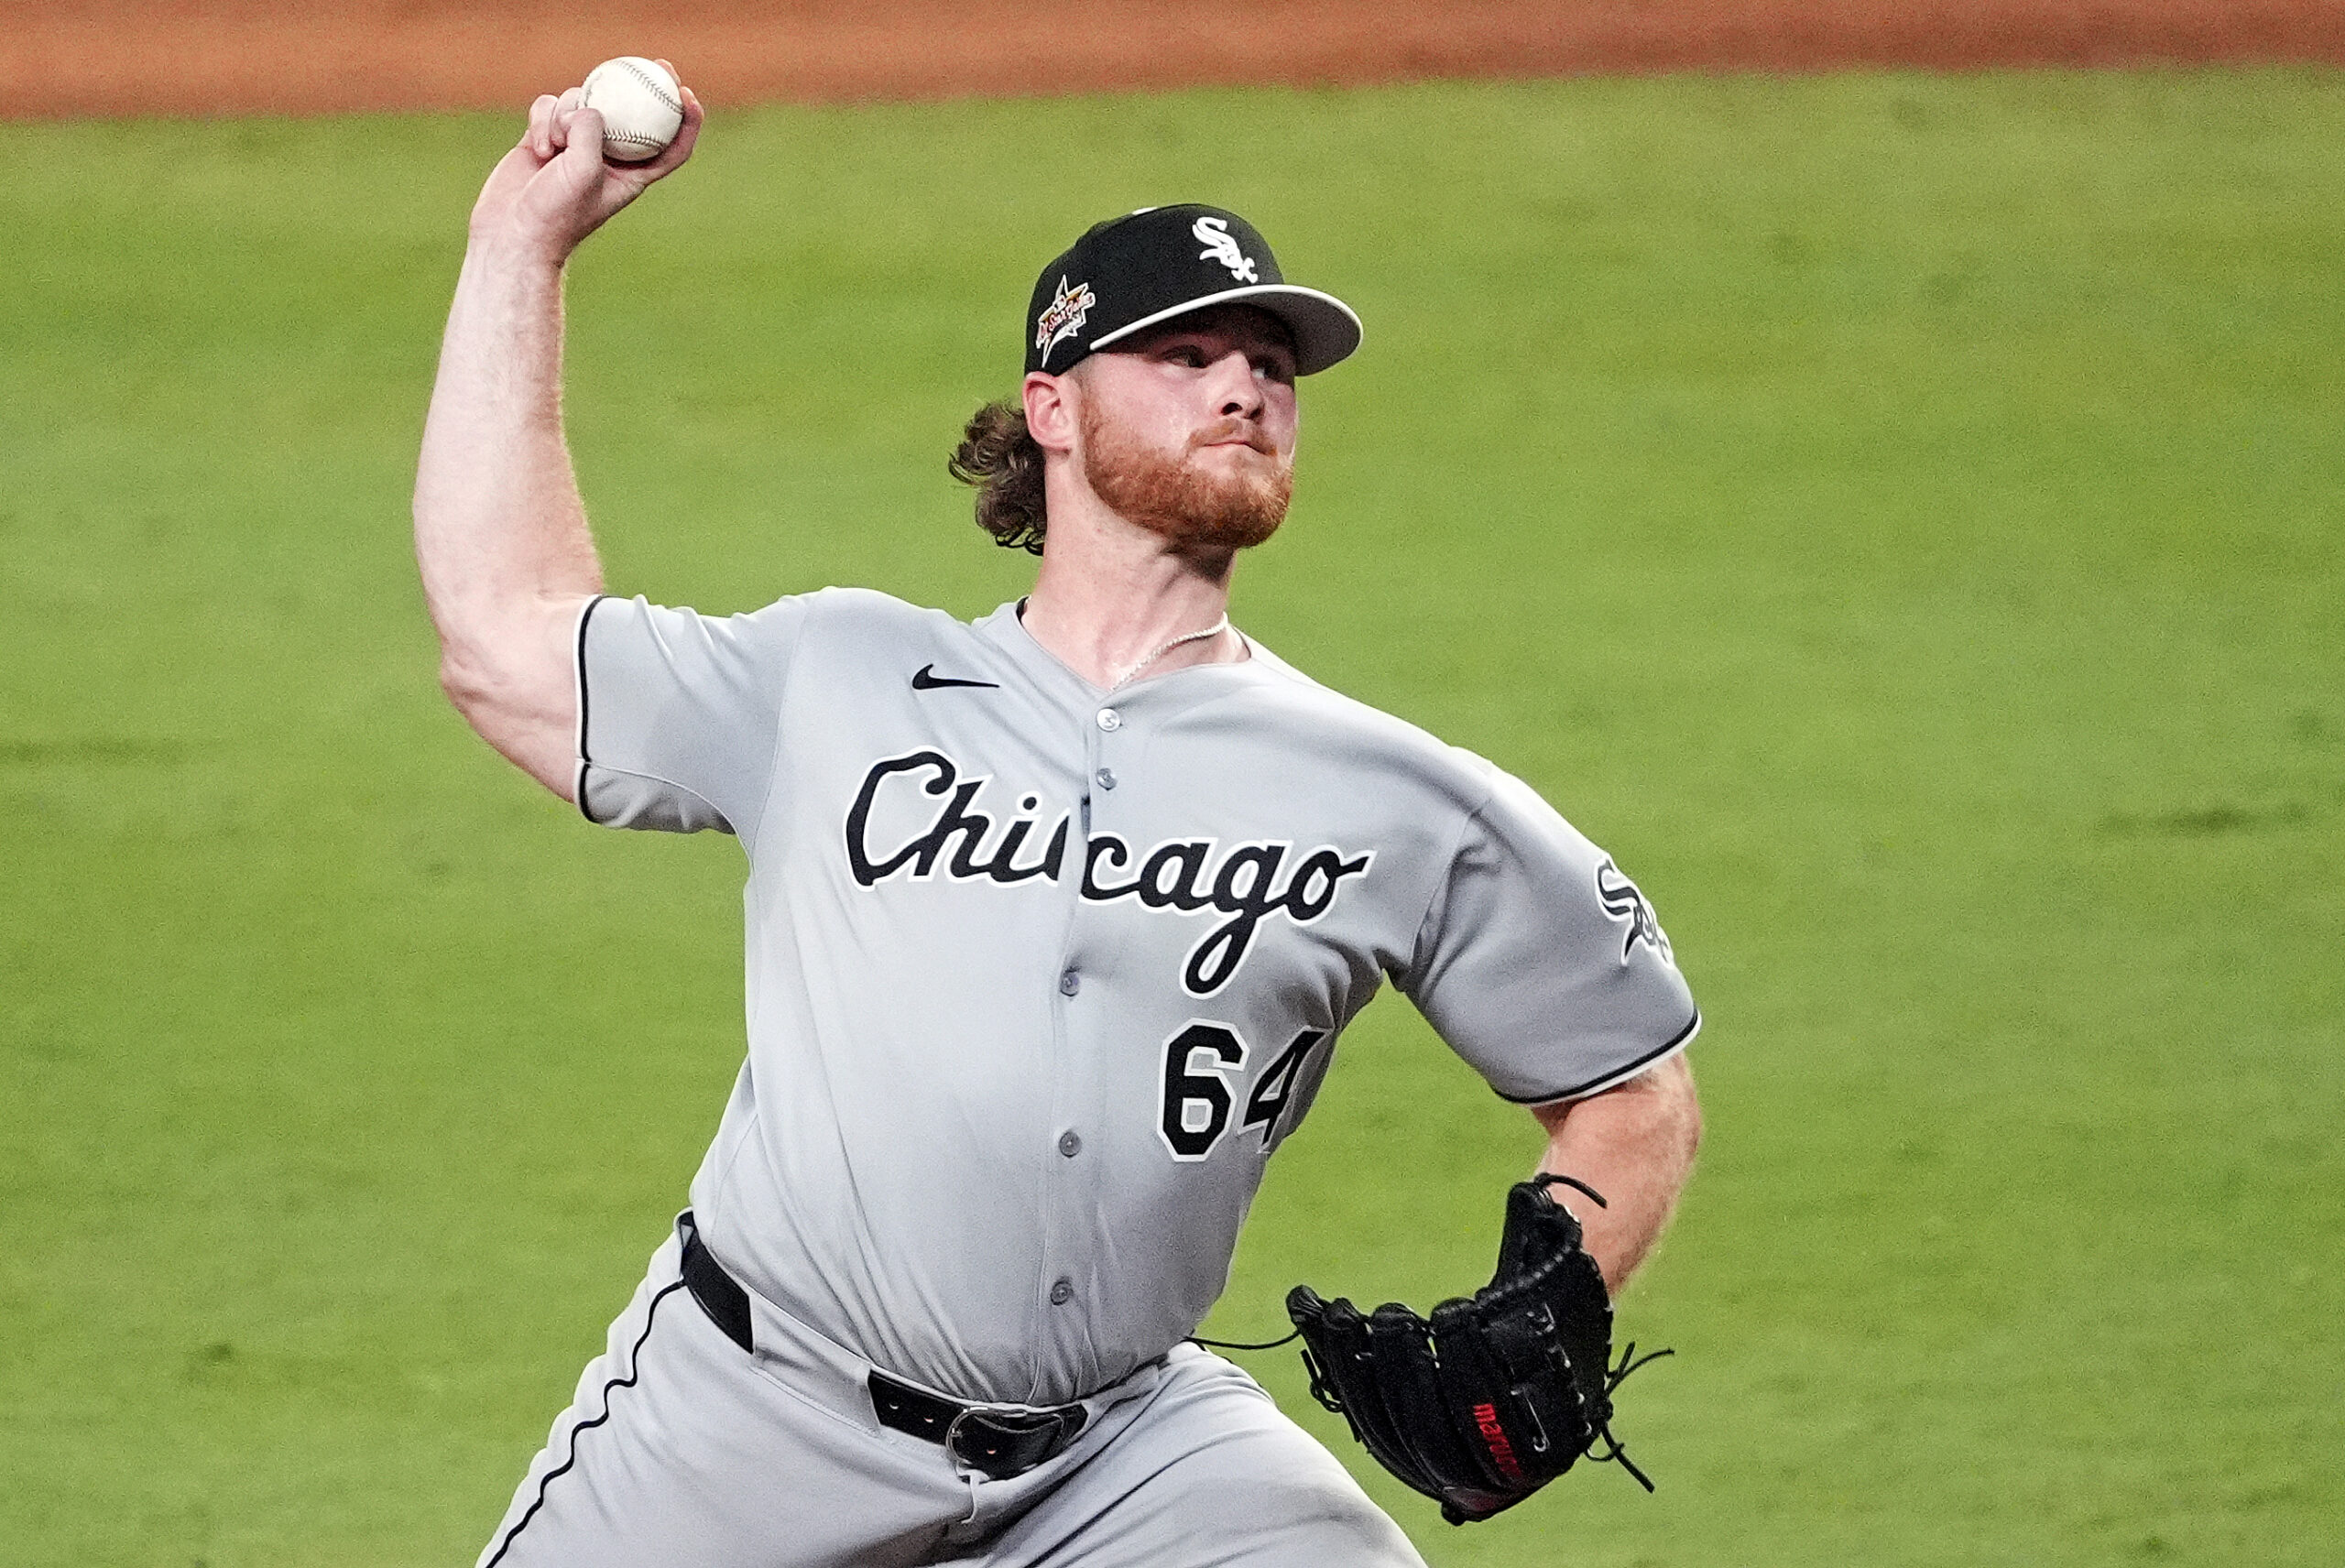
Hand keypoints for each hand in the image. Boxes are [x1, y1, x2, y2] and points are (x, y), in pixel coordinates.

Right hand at [468, 61, 703, 264]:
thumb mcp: (583, 171)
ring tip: (555, 148)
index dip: (686, 121)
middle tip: (654, 63)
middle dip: (644, 86)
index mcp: (631, 175)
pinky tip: (538, 148)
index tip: (688, 94)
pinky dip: (543, 120)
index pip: (670, 146)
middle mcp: (607, 157)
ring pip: (582, 103)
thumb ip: (592, 132)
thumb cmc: (555, 213)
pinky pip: (549, 107)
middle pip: (630, 112)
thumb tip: (591, 105)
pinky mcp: (546, 135)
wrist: (513, 233)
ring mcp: (575, 144)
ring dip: (567, 115)